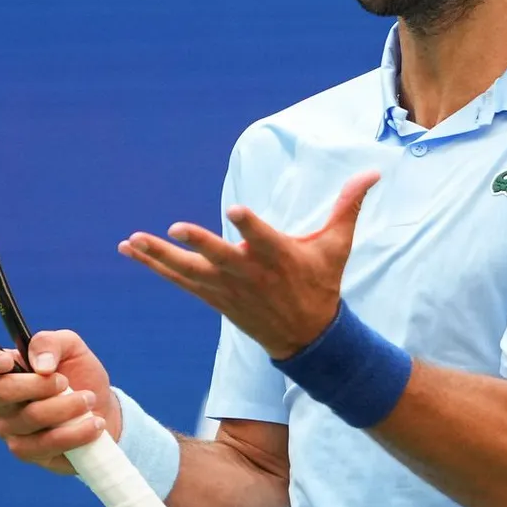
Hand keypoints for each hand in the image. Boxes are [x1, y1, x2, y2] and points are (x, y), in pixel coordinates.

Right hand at [0, 329, 119, 474]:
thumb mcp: (71, 347)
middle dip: (40, 385)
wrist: (103, 409)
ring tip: (89, 400)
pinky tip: (93, 425)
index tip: (7, 361)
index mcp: (2, 370)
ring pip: (29, 418)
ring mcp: (10, 429)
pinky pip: (44, 445)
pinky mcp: (29, 452)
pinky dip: (74, 433)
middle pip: (1, 392)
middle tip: (66, 382)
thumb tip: (40, 365)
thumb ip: (50, 342)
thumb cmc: (80, 375)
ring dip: (66, 407)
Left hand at [120, 170, 378, 358]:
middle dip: (199, 244)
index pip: (264, 238)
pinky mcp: (213, 296)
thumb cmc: (322, 282)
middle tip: (176, 229)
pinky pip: (178, 280)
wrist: (307, 336)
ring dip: (158, 256)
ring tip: (132, 240)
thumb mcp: (338, 245)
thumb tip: (374, 170)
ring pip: (189, 271)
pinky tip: (131, 249)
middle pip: (221, 257)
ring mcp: (228, 288)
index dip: (250, 225)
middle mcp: (251, 273)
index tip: (236, 211)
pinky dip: (155, 266)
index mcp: (281, 257)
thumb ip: (349, 205)